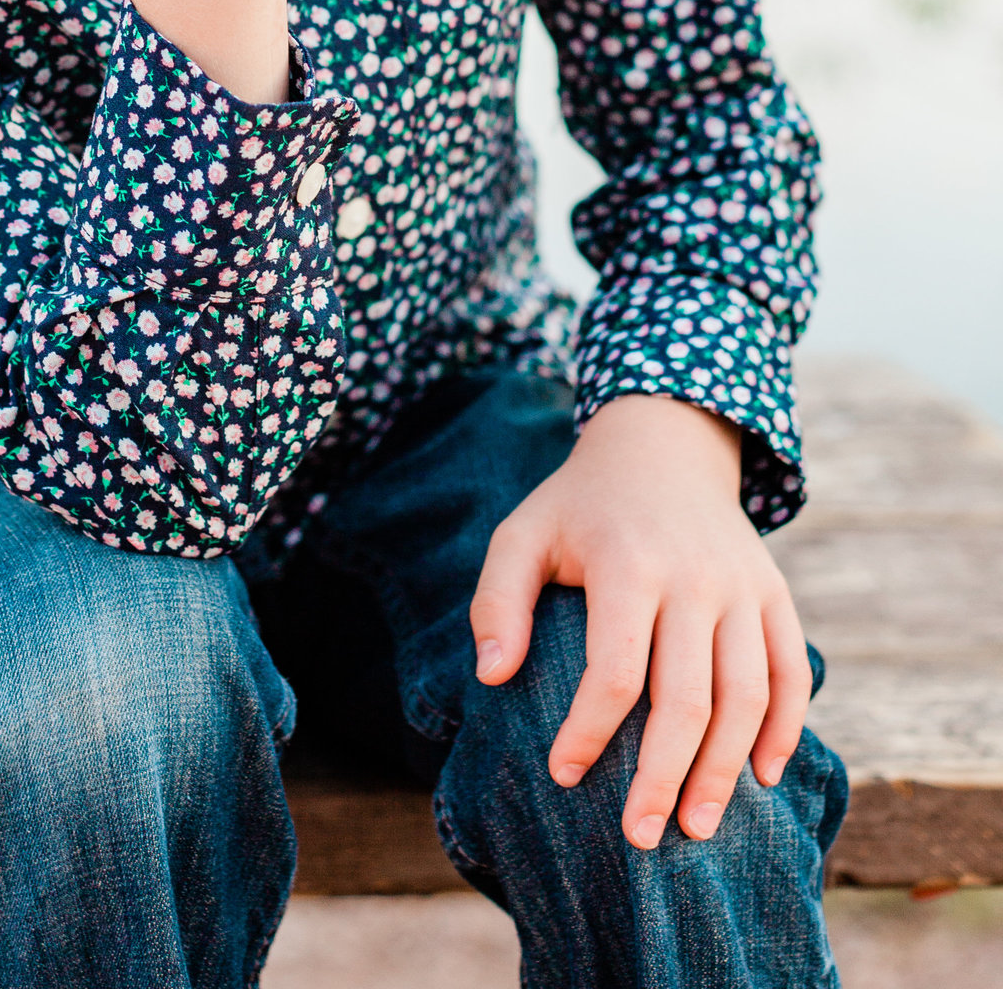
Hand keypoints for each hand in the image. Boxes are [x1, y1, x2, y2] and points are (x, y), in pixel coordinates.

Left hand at [468, 395, 813, 847]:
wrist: (662, 446)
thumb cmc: (580, 505)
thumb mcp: (522, 534)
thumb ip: (497, 601)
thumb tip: (491, 678)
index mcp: (629, 562)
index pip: (615, 670)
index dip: (589, 731)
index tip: (563, 775)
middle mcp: (695, 576)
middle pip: (687, 698)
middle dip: (662, 777)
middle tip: (639, 837)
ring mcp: (743, 586)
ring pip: (747, 696)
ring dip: (725, 770)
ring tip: (695, 827)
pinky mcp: (774, 593)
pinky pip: (792, 672)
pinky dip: (784, 730)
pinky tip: (760, 777)